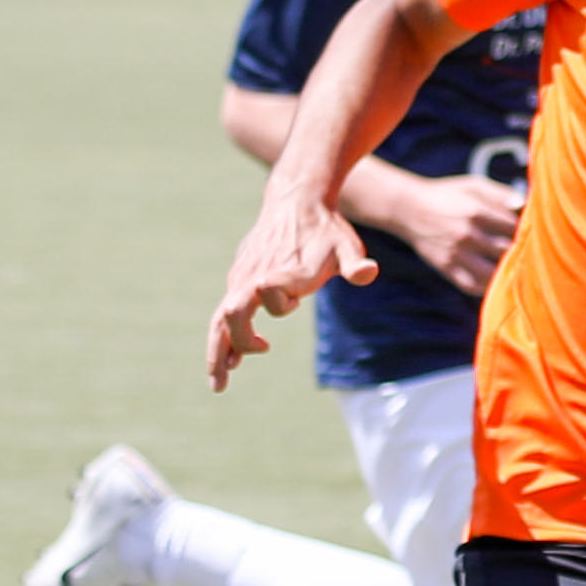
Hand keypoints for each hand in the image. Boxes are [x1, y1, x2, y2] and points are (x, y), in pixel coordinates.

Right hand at [207, 191, 376, 389]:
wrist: (296, 202)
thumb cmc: (326, 230)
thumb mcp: (347, 245)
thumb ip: (355, 263)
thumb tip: (368, 272)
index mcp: (286, 269)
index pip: (271, 288)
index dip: (276, 297)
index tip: (288, 304)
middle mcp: (258, 275)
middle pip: (233, 312)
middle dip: (236, 342)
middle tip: (236, 370)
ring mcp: (244, 278)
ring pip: (221, 319)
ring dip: (218, 351)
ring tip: (219, 383)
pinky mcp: (239, 280)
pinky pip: (224, 314)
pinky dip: (222, 339)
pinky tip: (229, 362)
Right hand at [383, 171, 523, 295]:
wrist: (408, 208)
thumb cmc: (448, 194)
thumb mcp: (473, 185)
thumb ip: (501, 193)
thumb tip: (524, 204)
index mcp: (476, 211)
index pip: (514, 227)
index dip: (528, 231)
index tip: (535, 233)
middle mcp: (466, 234)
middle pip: (506, 250)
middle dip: (522, 252)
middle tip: (534, 254)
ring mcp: (455, 254)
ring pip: (493, 272)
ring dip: (508, 272)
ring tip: (519, 269)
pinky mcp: (446, 268)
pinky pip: (474, 285)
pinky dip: (489, 286)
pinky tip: (499, 280)